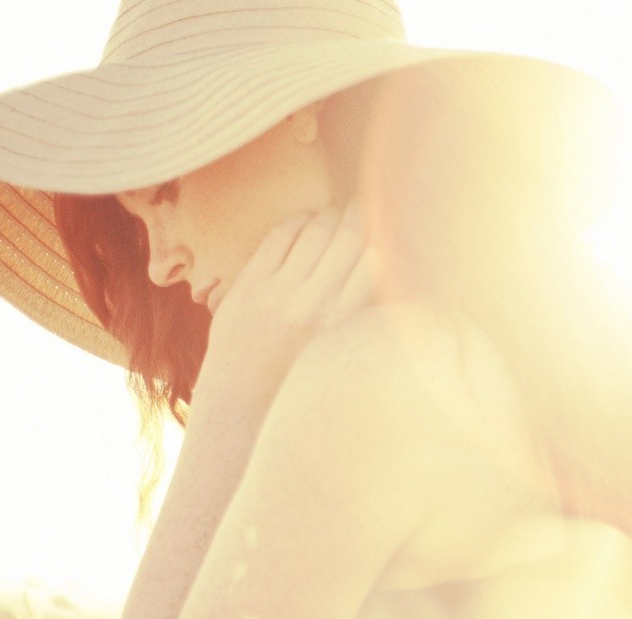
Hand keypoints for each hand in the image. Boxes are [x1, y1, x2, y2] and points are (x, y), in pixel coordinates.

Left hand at [197, 200, 375, 396]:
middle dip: (359, 215)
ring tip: (336, 212)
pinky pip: (280, 236)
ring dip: (329, 215)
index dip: (384, 233)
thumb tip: (388, 272)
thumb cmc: (301, 378)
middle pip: (349, 239)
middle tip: (364, 204)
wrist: (243, 401)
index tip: (388, 222)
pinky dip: (297, 221)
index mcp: (345, 324)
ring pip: (316, 232)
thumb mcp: (341, 352)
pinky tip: (305, 221)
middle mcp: (316, 306)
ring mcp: (280, 293)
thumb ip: (361, 314)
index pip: (376, 261)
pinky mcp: (250, 285)